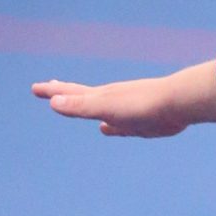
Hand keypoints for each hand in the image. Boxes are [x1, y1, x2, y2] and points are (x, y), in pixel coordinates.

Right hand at [33, 70, 203, 135]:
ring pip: (98, 110)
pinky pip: (118, 126)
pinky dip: (110, 127)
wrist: (179, 103)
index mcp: (100, 97)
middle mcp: (110, 101)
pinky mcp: (139, 124)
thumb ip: (82, 105)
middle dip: (63, 93)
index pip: (69, 93)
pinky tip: (108, 128)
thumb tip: (53, 102)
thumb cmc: (142, 105)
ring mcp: (124, 111)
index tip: (36, 88)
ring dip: (85, 108)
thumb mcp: (107, 106)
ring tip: (76, 107)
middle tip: (48, 87)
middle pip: (81, 97)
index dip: (52, 92)